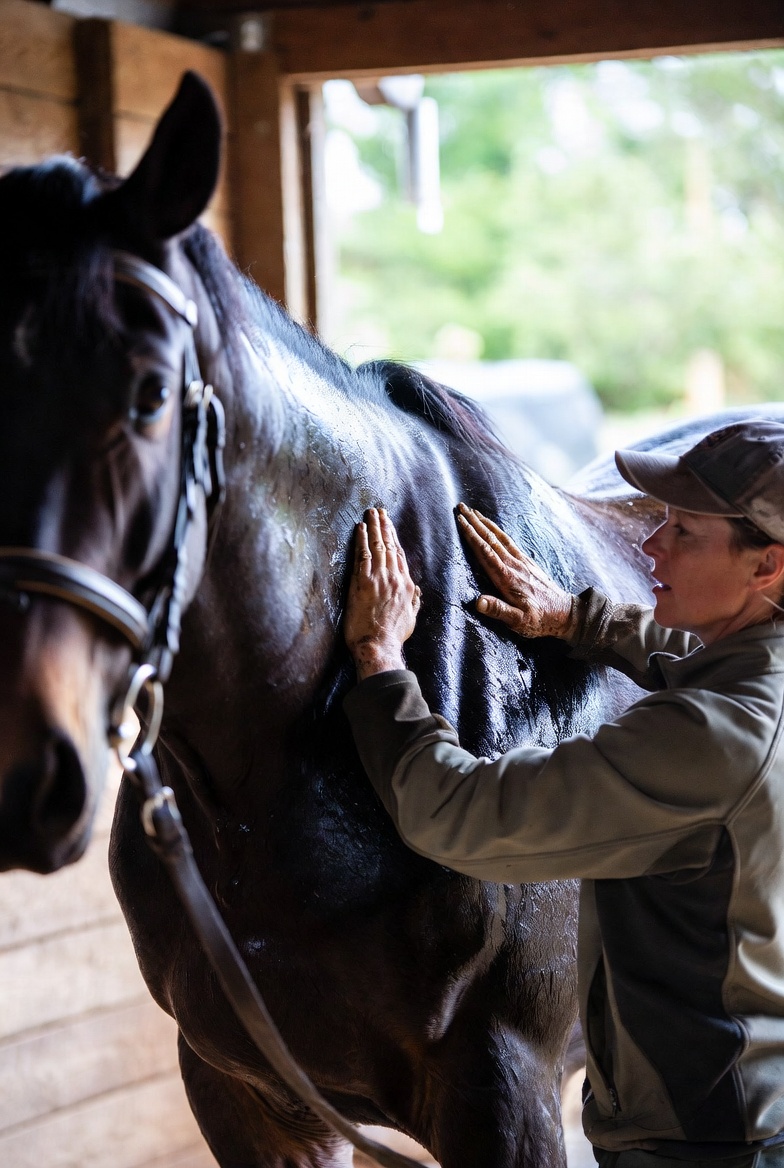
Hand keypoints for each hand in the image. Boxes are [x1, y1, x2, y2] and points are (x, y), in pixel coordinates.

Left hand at [345, 508, 421, 679]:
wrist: (378, 645)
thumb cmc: (392, 636)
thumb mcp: (410, 618)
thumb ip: (414, 601)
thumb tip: (416, 590)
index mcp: (406, 586)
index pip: (400, 557)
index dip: (394, 540)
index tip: (390, 528)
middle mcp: (394, 577)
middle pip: (389, 546)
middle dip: (384, 527)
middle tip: (379, 512)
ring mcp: (378, 578)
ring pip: (377, 546)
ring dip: (374, 527)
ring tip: (371, 513)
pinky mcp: (363, 581)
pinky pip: (363, 554)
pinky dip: (362, 540)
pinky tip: (360, 528)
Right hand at [456, 503, 577, 638]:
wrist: (564, 613)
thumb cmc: (540, 620)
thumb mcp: (519, 621)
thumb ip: (498, 610)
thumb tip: (478, 602)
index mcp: (507, 578)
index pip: (485, 551)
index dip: (471, 535)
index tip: (460, 520)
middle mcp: (514, 565)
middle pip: (490, 539)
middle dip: (475, 522)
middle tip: (461, 507)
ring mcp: (522, 562)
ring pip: (500, 537)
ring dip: (485, 523)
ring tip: (474, 512)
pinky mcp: (527, 562)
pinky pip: (510, 542)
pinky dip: (498, 531)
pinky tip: (494, 529)